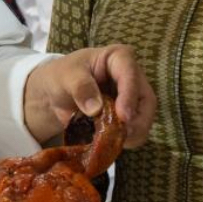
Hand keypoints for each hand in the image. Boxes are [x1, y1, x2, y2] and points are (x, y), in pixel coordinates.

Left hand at [24, 45, 156, 146]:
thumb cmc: (62, 76)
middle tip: (123, 135)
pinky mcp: (128, 117)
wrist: (55, 93)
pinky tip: (111, 143)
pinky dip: (126, 140)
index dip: (130, 95)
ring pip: (145, 119)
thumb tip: (96, 109)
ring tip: (113, 142)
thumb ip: (80, 87)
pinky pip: (135, 131)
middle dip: (137, 120)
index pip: (130, 73)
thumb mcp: (65, 76)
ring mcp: (132, 98)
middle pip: (146, 100)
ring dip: (133, 133)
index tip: (123, 116)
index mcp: (118, 58)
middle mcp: (131, 77)